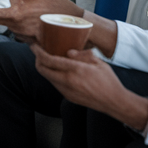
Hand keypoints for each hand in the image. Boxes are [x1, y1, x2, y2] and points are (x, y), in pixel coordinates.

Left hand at [30, 43, 147, 131]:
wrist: (114, 102)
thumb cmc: (108, 80)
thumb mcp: (98, 62)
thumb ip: (81, 55)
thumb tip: (68, 52)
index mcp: (75, 70)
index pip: (48, 60)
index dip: (38, 52)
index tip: (34, 45)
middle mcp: (68, 81)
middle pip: (42, 69)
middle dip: (37, 59)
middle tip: (39, 52)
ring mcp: (66, 91)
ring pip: (47, 77)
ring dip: (45, 68)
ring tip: (49, 59)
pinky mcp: (68, 97)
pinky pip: (55, 84)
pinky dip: (53, 75)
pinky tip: (59, 71)